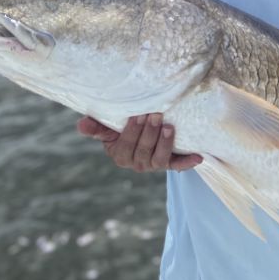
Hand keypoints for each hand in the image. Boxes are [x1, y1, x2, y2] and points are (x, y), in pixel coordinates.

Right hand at [77, 114, 202, 171]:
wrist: (141, 134)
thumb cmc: (120, 129)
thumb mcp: (107, 128)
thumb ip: (95, 127)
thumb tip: (81, 124)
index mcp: (120, 156)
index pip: (126, 146)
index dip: (132, 132)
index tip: (138, 115)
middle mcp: (136, 164)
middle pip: (143, 151)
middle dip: (150, 132)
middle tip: (156, 114)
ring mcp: (153, 165)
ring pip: (159, 159)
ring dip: (165, 143)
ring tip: (169, 127)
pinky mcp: (169, 164)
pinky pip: (178, 166)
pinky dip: (187, 162)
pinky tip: (198, 157)